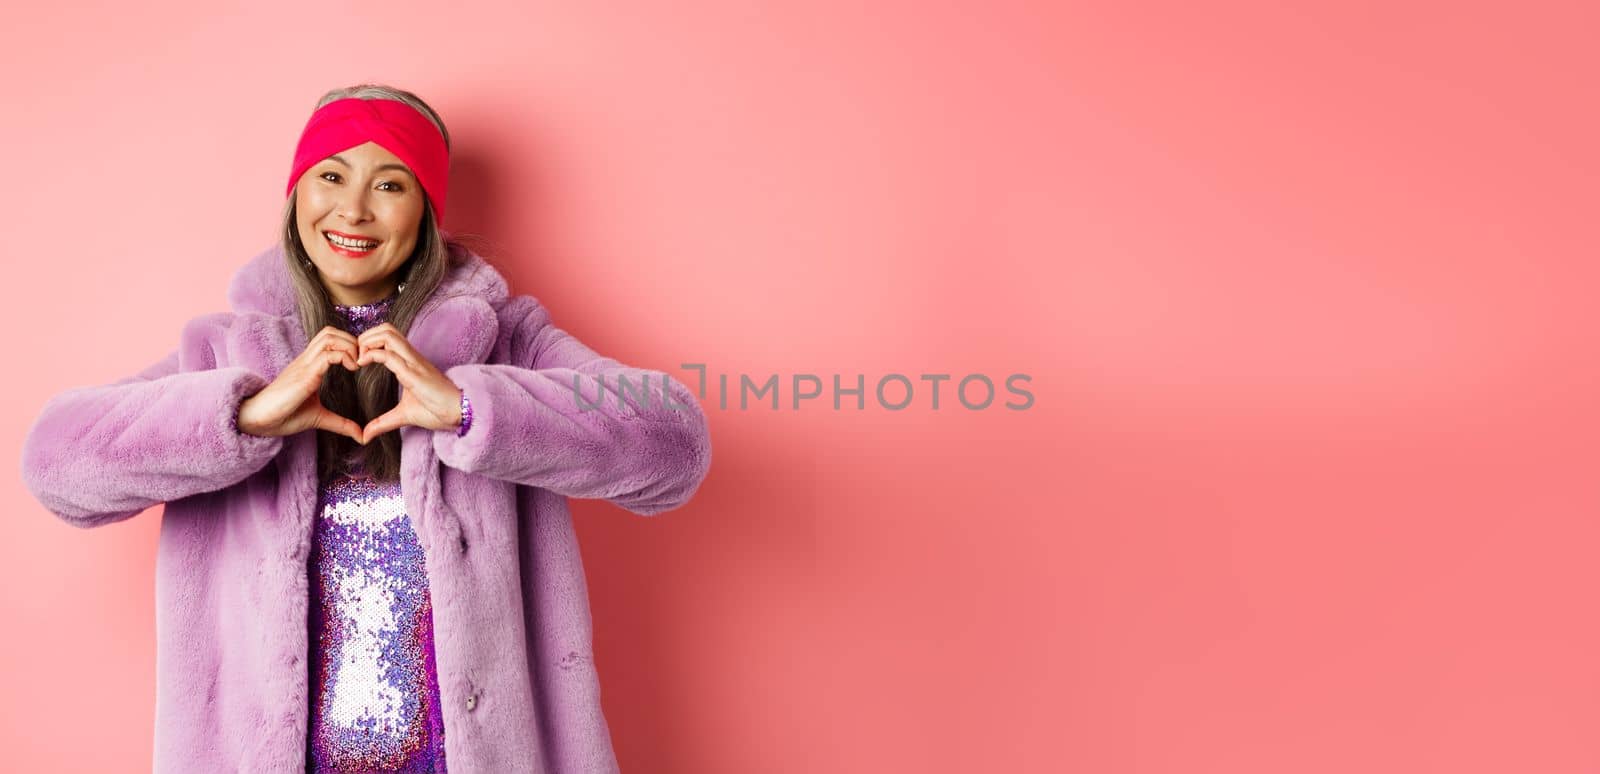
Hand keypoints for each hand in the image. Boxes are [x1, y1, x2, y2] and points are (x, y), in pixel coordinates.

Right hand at [236, 326, 363, 442]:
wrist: (257, 419)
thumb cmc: (284, 415)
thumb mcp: (319, 417)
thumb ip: (341, 423)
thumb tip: (361, 436)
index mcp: (309, 365)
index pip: (330, 339)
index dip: (349, 344)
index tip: (362, 362)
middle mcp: (306, 360)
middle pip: (330, 332)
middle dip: (352, 340)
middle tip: (363, 360)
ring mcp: (304, 365)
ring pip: (329, 337)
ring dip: (350, 345)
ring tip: (358, 364)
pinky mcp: (305, 375)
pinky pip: (327, 355)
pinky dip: (345, 356)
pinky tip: (352, 369)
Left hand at [354, 322, 463, 443]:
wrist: (460, 413)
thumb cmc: (438, 410)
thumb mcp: (404, 416)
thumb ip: (383, 422)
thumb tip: (365, 435)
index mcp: (410, 362)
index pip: (389, 337)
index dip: (370, 341)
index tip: (358, 359)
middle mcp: (411, 357)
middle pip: (387, 328)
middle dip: (366, 335)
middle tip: (355, 355)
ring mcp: (413, 362)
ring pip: (388, 334)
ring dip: (367, 341)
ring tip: (358, 358)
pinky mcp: (413, 373)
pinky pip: (389, 355)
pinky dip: (371, 354)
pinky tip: (361, 364)